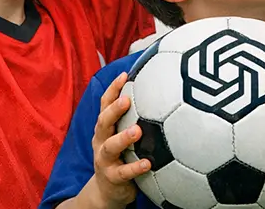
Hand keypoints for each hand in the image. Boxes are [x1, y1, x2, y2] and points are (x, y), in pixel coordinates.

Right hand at [85, 72, 147, 208]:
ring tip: (137, 131)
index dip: (112, 89)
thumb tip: (162, 92)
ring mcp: (104, 160)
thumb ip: (137, 118)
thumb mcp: (123, 135)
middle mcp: (101, 140)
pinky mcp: (112, 178)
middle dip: (113, 109)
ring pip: (110, 146)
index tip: (125, 75)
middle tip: (126, 100)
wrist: (107, 190)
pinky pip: (124, 172)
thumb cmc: (121, 156)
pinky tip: (148, 163)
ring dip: (123, 138)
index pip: (105, 104)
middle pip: (103, 121)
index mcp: (105, 128)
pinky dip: (135, 167)